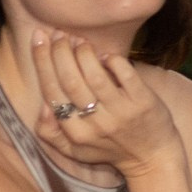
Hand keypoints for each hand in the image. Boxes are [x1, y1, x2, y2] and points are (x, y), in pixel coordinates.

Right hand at [30, 31, 181, 179]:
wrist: (152, 157)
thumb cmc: (109, 149)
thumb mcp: (74, 150)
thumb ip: (50, 133)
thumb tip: (42, 106)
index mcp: (75, 133)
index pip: (52, 93)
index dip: (42, 63)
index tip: (39, 39)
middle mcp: (95, 123)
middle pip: (70, 82)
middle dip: (60, 53)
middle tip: (58, 34)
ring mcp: (120, 112)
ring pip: (96, 77)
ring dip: (85, 54)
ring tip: (79, 41)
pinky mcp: (144, 102)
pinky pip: (126, 75)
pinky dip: (113, 61)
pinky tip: (106, 55)